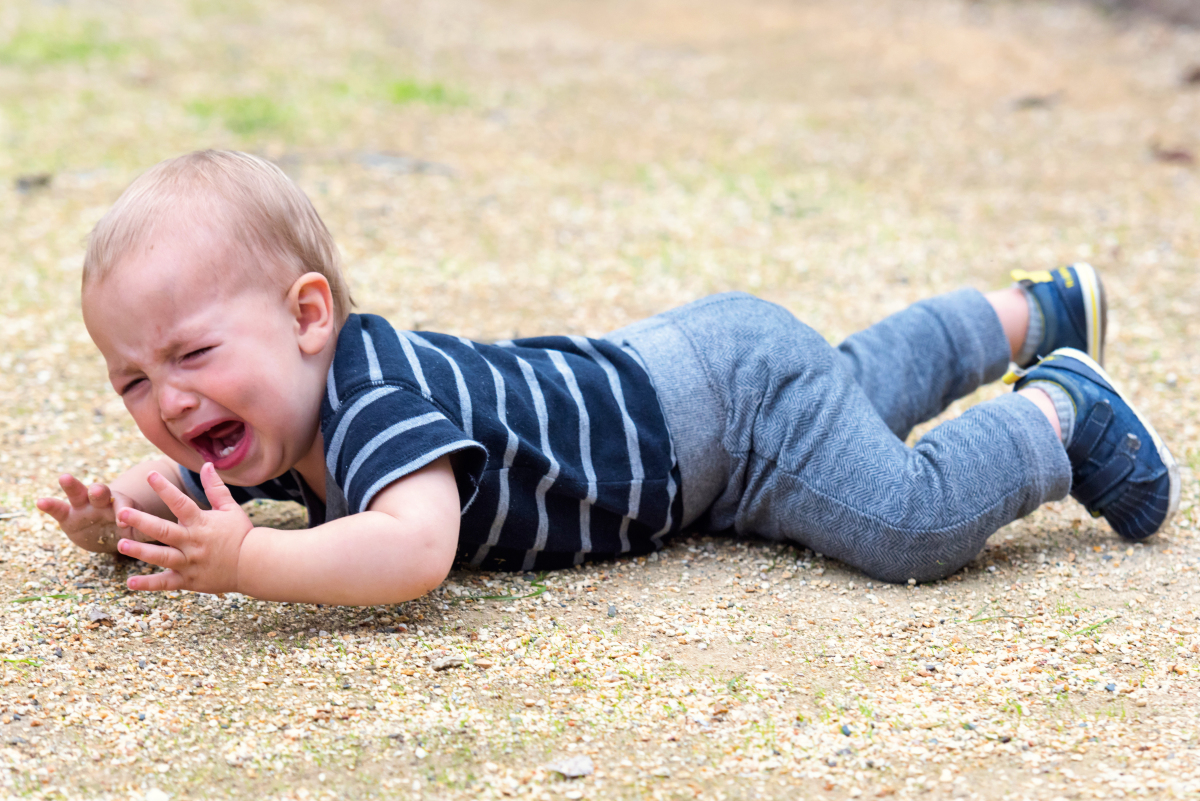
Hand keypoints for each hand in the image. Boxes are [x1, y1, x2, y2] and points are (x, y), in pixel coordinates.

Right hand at [37, 475, 154, 552]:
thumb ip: (146, 533)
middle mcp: (103, 502)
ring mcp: (84, 506)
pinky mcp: (68, 515)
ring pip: (78, 493)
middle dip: (100, 491)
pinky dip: (50, 505)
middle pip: (101, 492)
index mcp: (123, 505)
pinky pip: (58, 509)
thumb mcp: (138, 533)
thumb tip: (165, 538)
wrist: (109, 535)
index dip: (124, 511)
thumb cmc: (128, 531)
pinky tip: (40, 501)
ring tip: (65, 477)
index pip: (124, 505)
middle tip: (100, 491)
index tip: (123, 521)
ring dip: (73, 486)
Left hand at [116, 463, 252, 593]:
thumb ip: (215, 488)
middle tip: (122, 512)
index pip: (181, 503)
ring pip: (161, 557)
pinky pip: (166, 583)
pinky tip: (130, 582)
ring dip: (141, 551)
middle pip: (164, 530)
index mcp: (202, 523)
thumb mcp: (230, 508)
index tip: (150, 475)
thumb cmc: (242, 534)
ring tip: (121, 544)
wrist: (254, 564)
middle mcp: (193, 542)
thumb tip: (206, 464)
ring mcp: (190, 563)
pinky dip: (148, 584)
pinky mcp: (188, 580)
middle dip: (142, 521)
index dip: (165, 488)